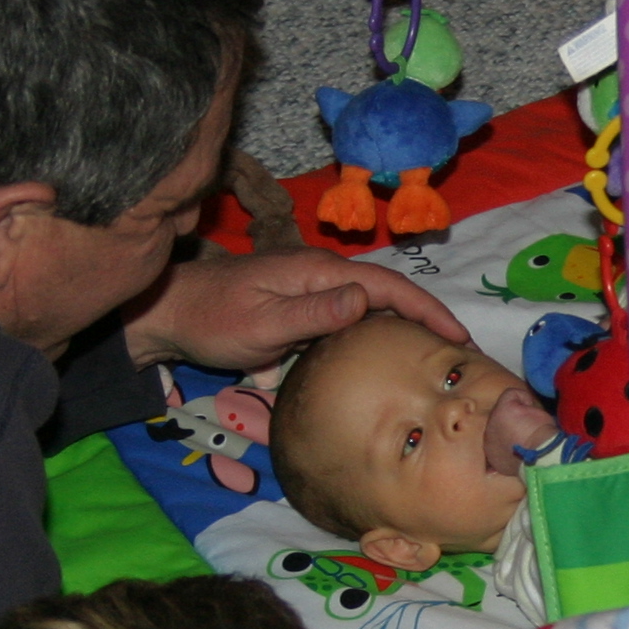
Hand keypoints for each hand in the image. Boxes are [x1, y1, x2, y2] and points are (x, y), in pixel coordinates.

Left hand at [118, 245, 470, 371]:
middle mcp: (321, 273)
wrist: (169, 312)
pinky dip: (375, 333)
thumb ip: (314, 314)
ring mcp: (311, 288)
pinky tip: (384, 357)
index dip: (427, 310)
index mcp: (318, 271)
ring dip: (404, 327)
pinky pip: (350, 317)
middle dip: (427, 317)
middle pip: (388, 293)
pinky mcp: (302, 305)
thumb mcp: (262, 324)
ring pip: (371, 305)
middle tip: (459, 354)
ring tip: (434, 357)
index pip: (388, 287)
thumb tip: (367, 300)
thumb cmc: (212, 320)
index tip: (458, 337)